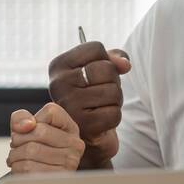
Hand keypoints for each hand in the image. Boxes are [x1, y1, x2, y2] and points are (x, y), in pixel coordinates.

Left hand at [6, 102, 84, 173]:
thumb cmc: (31, 149)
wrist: (33, 179)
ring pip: (31, 150)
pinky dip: (17, 167)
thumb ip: (21, 117)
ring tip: (18, 158)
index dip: (31, 120)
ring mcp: (69, 163)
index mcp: (70, 128)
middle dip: (18, 139)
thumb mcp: (25, 127)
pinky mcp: (57, 179)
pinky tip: (21, 168)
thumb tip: (28, 125)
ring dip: (15, 155)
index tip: (29, 129)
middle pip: (39, 131)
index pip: (51, 112)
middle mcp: (75, 145)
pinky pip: (28, 168)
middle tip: (17, 146)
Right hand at [47, 41, 131, 168]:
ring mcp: (68, 105)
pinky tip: (101, 120)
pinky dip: (114, 117)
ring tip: (100, 106)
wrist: (86, 135)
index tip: (95, 74)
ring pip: (113, 91)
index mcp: (58, 66)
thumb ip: (113, 59)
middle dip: (113, 81)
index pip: (95, 48)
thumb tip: (125, 64)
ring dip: (115, 101)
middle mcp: (58, 83)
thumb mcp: (99, 72)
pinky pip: (114, 113)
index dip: (106, 60)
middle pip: (106, 69)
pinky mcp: (82, 125)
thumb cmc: (93, 97)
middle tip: (100, 93)